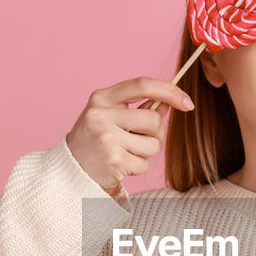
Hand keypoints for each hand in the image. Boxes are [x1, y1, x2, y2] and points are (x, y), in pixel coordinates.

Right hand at [65, 77, 193, 196]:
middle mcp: (101, 115)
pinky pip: (144, 164)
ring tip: (124, 154)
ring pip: (153, 145)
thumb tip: (170, 103)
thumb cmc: (94, 141)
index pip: (142, 85)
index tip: (188, 103)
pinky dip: (137, 168)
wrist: (68, 171)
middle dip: (155, 134)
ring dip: (145, 153)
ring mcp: (106, 137)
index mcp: (101, 98)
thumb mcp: (110, 118)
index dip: (170, 91)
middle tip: (138, 141)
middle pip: (153, 120)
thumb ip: (138, 110)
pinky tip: (119, 166)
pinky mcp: (113, 160)